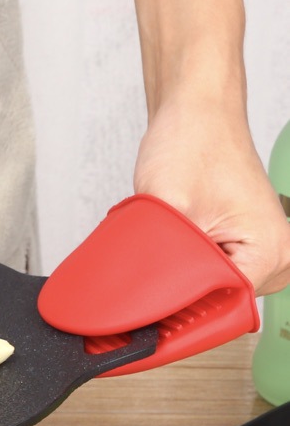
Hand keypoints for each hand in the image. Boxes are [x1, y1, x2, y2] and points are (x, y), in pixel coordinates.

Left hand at [134, 94, 289, 297]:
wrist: (196, 110)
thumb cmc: (192, 143)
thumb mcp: (168, 210)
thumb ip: (165, 259)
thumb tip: (148, 298)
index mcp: (270, 251)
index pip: (225, 310)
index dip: (182, 313)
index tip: (150, 314)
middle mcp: (278, 254)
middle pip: (223, 303)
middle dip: (183, 291)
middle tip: (155, 267)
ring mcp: (264, 248)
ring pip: (217, 289)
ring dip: (185, 276)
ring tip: (170, 242)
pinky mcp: (246, 240)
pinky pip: (217, 270)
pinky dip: (190, 264)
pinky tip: (175, 243)